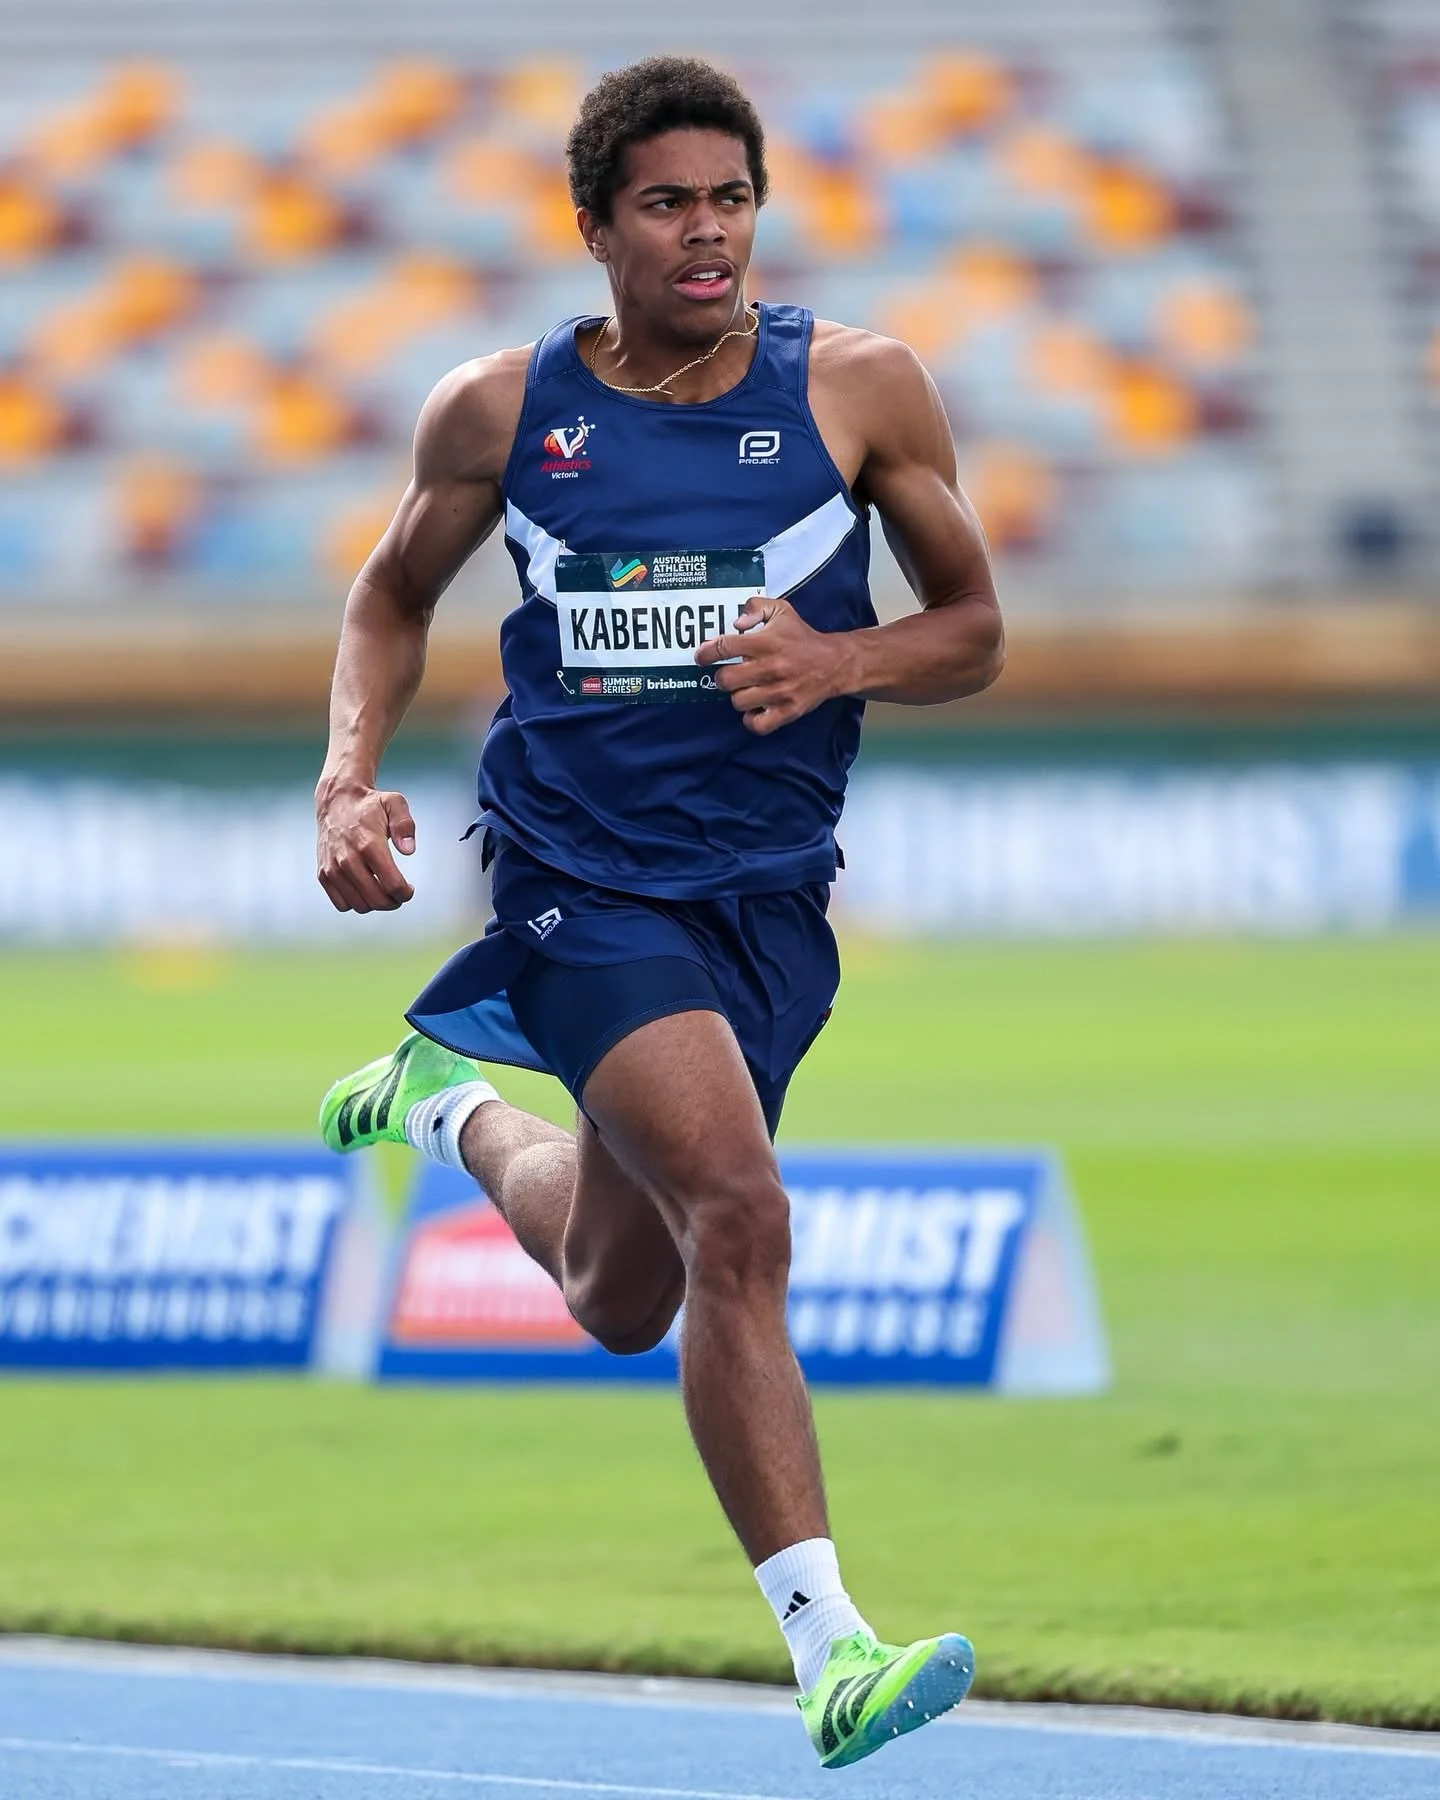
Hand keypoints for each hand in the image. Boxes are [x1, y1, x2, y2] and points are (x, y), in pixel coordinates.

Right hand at [316, 779, 416, 912]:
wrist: (335, 801)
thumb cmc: (369, 805)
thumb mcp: (394, 803)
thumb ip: (405, 825)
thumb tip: (409, 850)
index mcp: (369, 844)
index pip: (392, 885)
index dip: (405, 893)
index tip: (409, 889)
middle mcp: (348, 859)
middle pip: (378, 900)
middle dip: (394, 901)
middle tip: (398, 893)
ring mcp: (333, 868)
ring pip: (360, 906)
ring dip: (376, 904)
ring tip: (382, 890)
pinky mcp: (323, 874)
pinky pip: (342, 904)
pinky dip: (356, 903)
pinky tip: (364, 889)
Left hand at [695, 596, 853, 735]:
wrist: (835, 663)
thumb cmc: (802, 637)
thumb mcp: (781, 610)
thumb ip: (756, 607)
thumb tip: (736, 623)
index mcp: (766, 642)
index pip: (725, 647)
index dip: (706, 653)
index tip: (701, 657)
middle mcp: (771, 667)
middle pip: (726, 680)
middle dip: (723, 677)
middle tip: (731, 674)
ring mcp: (779, 692)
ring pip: (738, 702)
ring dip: (738, 696)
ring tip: (747, 689)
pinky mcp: (788, 711)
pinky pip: (757, 724)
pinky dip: (751, 718)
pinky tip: (755, 708)